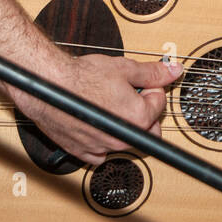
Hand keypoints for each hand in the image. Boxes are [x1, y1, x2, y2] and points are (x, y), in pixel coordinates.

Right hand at [11, 54, 183, 163]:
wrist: (47, 84)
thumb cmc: (81, 77)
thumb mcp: (124, 68)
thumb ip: (153, 73)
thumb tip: (173, 71)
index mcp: (138, 118)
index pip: (159, 104)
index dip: (150, 89)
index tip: (139, 83)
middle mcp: (122, 138)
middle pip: (147, 127)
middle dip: (142, 111)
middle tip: (126, 94)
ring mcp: (102, 148)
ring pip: (125, 140)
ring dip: (123, 125)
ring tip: (107, 103)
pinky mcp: (83, 152)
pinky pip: (101, 153)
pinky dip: (102, 140)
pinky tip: (96, 122)